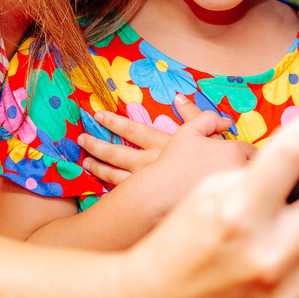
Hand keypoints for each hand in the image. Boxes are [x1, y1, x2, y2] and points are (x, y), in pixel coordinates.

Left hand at [77, 94, 245, 184]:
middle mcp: (151, 164)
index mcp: (163, 144)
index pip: (132, 130)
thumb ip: (193, 114)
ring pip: (116, 176)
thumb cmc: (214, 162)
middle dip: (96, 145)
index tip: (97, 115)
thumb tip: (179, 97)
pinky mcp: (149, 200)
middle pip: (117, 153)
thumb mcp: (207, 134)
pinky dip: (110, 191)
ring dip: (98, 168)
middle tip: (80, 139)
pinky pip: (124, 195)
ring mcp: (148, 184)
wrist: (218, 191)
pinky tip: (100, 189)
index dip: (113, 122)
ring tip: (84, 162)